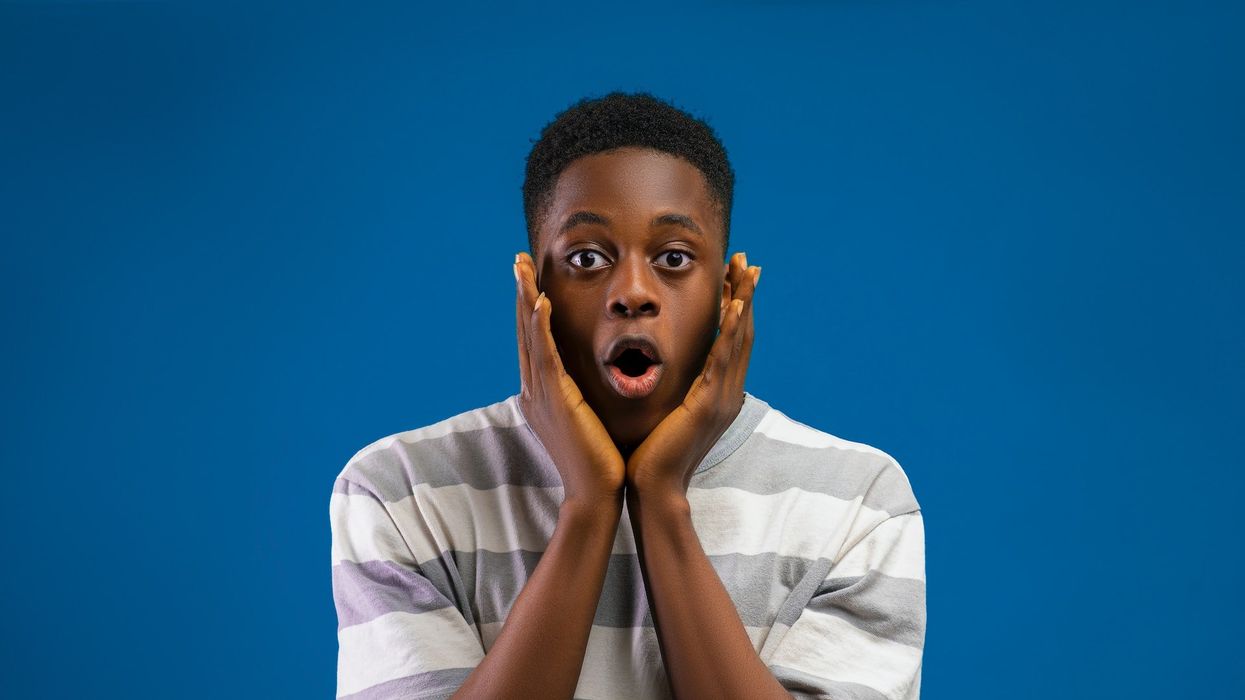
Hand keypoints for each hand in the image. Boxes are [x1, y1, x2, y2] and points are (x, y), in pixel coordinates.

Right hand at [514, 252, 625, 506]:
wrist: (596, 494)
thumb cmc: (598, 462)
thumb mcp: (585, 420)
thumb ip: (579, 398)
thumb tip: (584, 384)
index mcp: (542, 394)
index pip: (533, 341)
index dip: (530, 308)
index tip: (530, 279)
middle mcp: (534, 390)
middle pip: (524, 331)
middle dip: (522, 293)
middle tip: (518, 260)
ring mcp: (541, 394)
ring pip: (530, 336)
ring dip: (526, 299)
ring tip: (522, 268)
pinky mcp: (555, 399)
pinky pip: (545, 355)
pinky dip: (540, 326)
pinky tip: (540, 301)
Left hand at [626, 252, 759, 496]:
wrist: (652, 489)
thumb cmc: (652, 454)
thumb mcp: (670, 414)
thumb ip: (678, 392)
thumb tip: (671, 374)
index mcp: (717, 394)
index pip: (732, 341)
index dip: (737, 307)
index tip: (736, 276)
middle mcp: (727, 393)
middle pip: (743, 333)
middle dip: (745, 295)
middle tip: (748, 261)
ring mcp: (721, 399)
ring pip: (739, 340)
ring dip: (743, 302)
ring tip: (746, 271)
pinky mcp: (708, 405)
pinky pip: (722, 360)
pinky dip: (731, 332)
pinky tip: (735, 307)